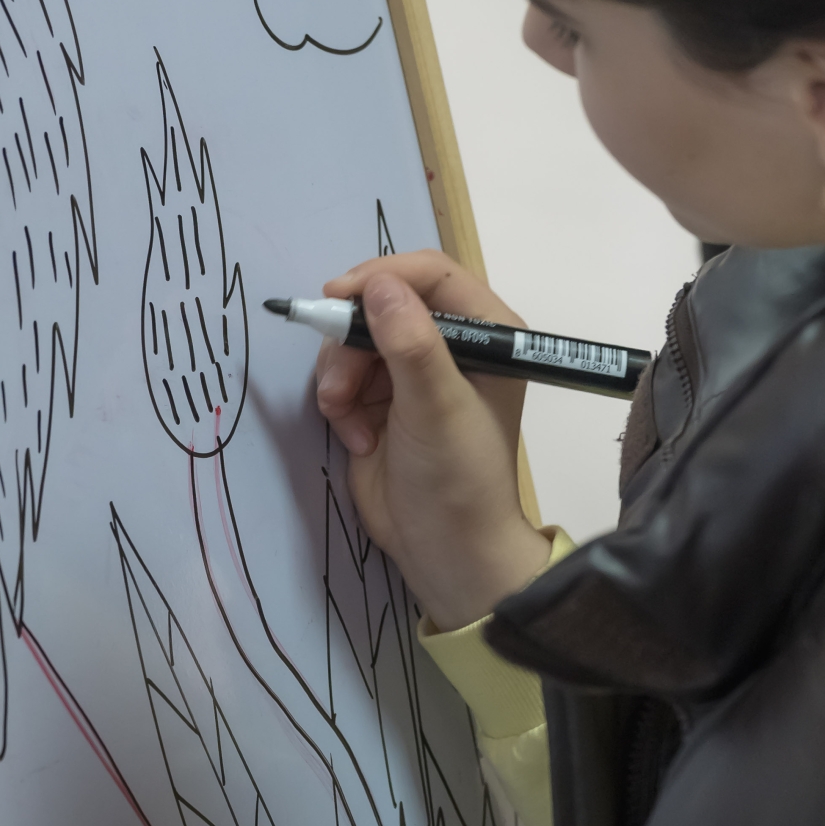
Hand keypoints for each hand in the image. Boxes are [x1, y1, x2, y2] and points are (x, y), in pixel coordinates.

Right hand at [314, 252, 553, 631]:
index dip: (382, 278)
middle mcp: (450, 345)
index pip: (431, 275)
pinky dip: (339, 403)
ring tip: (346, 420)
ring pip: (354, 341)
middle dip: (350, 340)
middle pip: (382, 305)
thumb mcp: (436, 406)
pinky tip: (355, 438)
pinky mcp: (381, 402)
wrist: (443, 550)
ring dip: (339, 377)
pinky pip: (343, 376)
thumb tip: (376, 284)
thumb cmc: (457, 477)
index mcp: (487, 333)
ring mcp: (412, 374)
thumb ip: (410, 343)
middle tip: (337, 380)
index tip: (339, 297)